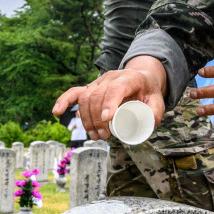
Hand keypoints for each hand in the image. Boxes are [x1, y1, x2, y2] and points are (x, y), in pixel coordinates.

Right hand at [52, 56, 166, 140]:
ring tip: (96, 136)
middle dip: (98, 118)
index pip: (116, 88)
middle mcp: (111, 77)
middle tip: (105, 136)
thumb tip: (147, 125)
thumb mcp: (158, 100)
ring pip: (86, 98)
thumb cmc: (148, 92)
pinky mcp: (90, 88)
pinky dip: (64, 101)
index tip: (107, 119)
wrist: (140, 78)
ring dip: (87, 119)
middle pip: (98, 95)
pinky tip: (56, 112)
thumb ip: (155, 113)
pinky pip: (74, 93)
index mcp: (129, 78)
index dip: (110, 102)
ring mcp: (98, 82)